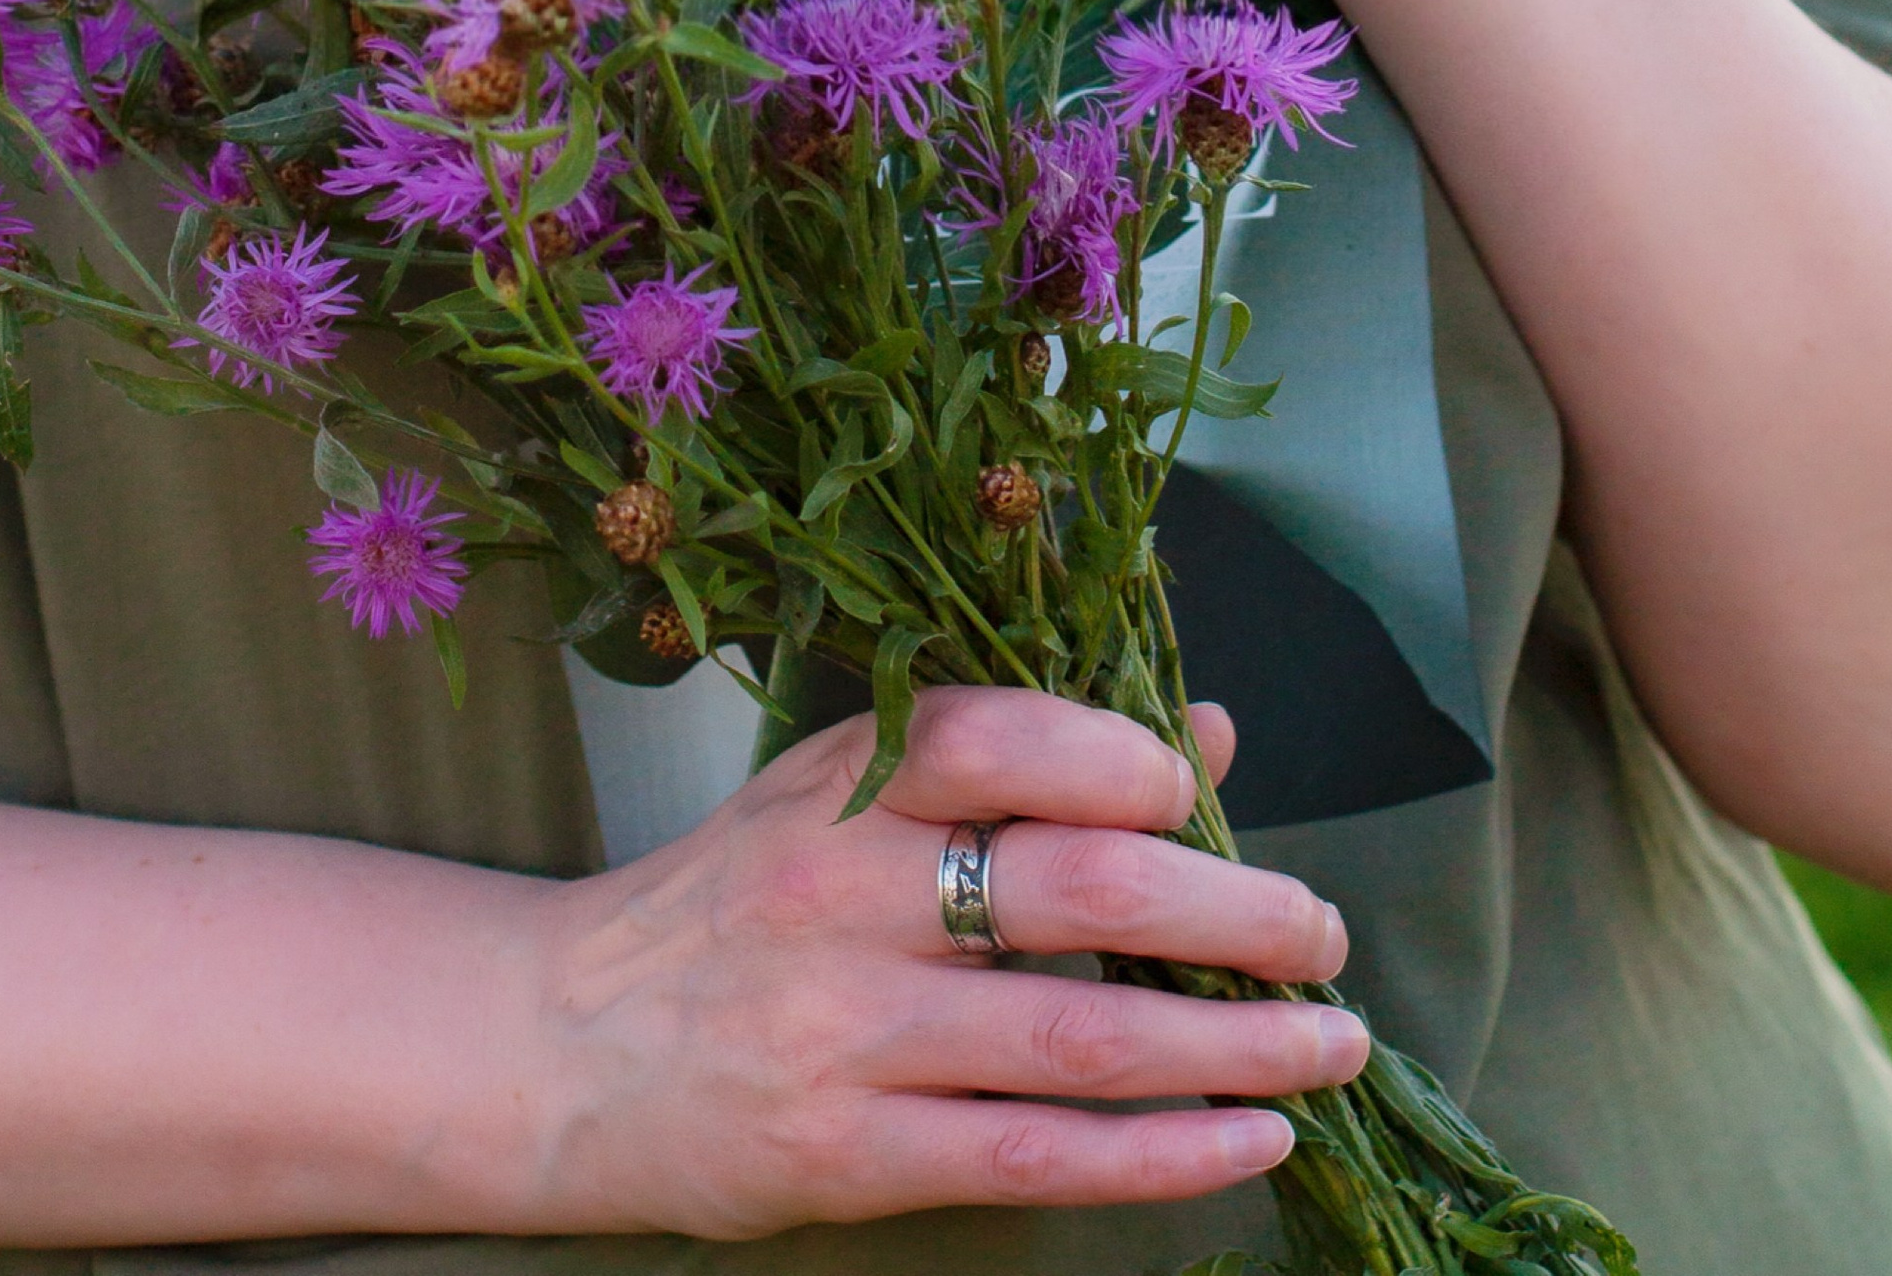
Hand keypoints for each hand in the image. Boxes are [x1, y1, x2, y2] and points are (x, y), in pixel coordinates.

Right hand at [516, 683, 1361, 1237]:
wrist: (560, 1044)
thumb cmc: (735, 900)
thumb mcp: (845, 792)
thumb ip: (1016, 758)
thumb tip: (1208, 736)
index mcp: (852, 783)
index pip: (1010, 736)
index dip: (1129, 760)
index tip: (1199, 795)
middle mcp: (849, 896)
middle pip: (1086, 892)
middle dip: (1240, 916)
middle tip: (1325, 935)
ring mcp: (849, 1032)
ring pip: (1085, 1037)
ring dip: (1238, 1044)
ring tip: (1331, 1046)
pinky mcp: (847, 1154)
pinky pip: (1037, 1156)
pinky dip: (1165, 1154)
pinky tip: (1250, 1139)